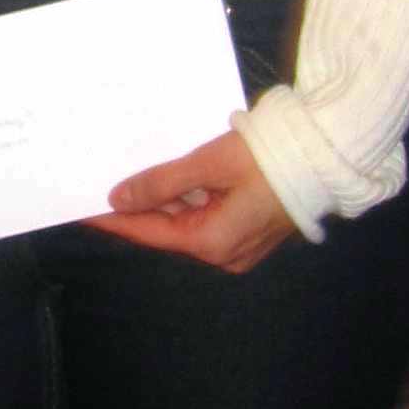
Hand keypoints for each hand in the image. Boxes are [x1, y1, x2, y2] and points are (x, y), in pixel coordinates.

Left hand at [92, 127, 295, 271]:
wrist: (326, 155)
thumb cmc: (270, 157)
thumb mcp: (209, 164)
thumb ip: (160, 183)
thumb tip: (119, 199)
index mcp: (212, 242)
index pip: (148, 232)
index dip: (113, 219)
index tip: (82, 210)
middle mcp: (224, 253)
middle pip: (167, 230)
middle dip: (135, 209)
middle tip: (100, 188)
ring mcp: (239, 244)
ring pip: (187, 223)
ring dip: (162, 202)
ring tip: (128, 180)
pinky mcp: (250, 230)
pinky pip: (207, 217)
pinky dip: (186, 201)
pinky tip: (167, 181)